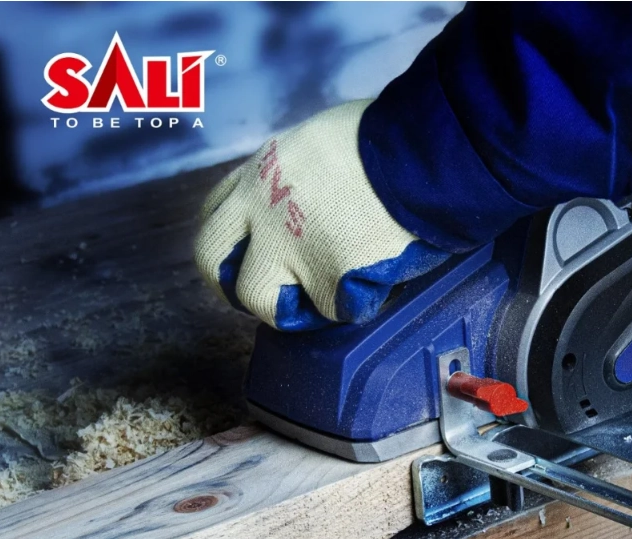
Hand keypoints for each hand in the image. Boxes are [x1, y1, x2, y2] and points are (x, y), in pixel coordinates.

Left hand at [194, 100, 449, 330]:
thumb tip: (308, 199)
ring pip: (264, 302)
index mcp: (259, 173)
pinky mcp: (328, 282)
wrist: (420, 154)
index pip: (215, 216)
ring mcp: (289, 250)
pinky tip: (381, 277)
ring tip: (333, 295)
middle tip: (267, 297)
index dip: (229, 244)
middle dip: (233, 285)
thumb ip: (297, 177)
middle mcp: (260, 212)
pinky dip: (358, 300)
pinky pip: (335, 309)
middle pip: (211, 261)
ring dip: (293, 307)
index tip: (247, 258)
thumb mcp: (318, 142)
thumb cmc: (385, 136)